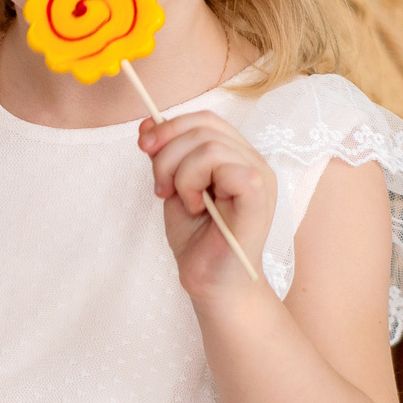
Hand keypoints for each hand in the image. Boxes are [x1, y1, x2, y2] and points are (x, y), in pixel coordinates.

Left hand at [139, 109, 276, 298]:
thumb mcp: (173, 187)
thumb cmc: (197, 240)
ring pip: (208, 145)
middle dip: (167, 153)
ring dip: (179, 173)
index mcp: (236, 157)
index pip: (204, 120)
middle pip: (203, 127)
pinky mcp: (259, 195)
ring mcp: (259, 176)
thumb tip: (148, 122)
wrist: (210, 283)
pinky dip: (196, 183)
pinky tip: (197, 207)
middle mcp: (252, 161)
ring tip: (183, 201)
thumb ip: (166, 155)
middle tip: (160, 187)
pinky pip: (225, 166)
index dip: (169, 126)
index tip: (143, 147)